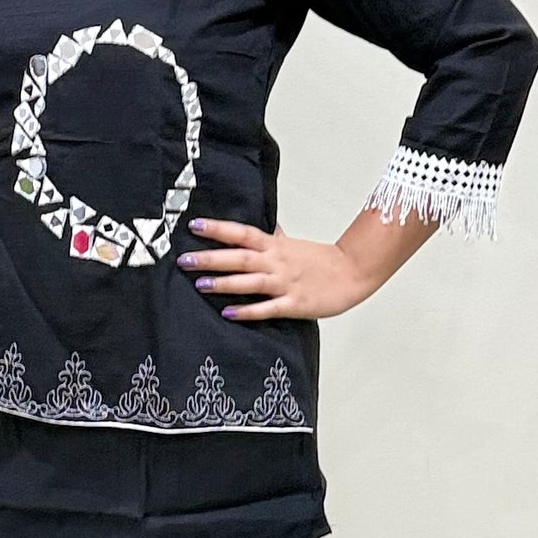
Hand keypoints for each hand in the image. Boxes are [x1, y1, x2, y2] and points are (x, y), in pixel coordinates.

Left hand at [178, 216, 380, 323]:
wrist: (353, 272)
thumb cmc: (323, 260)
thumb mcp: (294, 244)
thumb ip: (276, 238)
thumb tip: (264, 227)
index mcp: (275, 246)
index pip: (242, 233)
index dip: (218, 229)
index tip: (195, 225)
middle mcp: (277, 262)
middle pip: (240, 257)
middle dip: (211, 258)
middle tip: (185, 259)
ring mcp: (285, 283)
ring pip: (250, 282)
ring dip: (225, 283)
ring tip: (201, 284)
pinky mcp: (294, 304)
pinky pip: (268, 308)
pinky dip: (248, 311)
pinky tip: (228, 313)